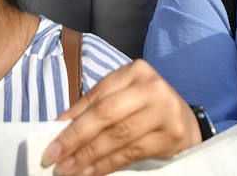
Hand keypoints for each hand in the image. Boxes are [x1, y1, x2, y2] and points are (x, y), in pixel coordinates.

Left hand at [42, 59, 200, 175]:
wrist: (185, 121)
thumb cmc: (145, 107)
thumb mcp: (122, 97)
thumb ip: (93, 107)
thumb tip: (60, 126)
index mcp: (136, 71)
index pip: (98, 96)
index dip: (72, 118)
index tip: (52, 139)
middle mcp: (152, 87)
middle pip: (107, 114)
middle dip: (77, 137)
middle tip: (55, 156)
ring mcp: (164, 111)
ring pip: (118, 136)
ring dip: (89, 155)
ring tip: (69, 169)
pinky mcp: (171, 135)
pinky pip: (132, 153)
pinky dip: (108, 164)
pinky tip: (92, 171)